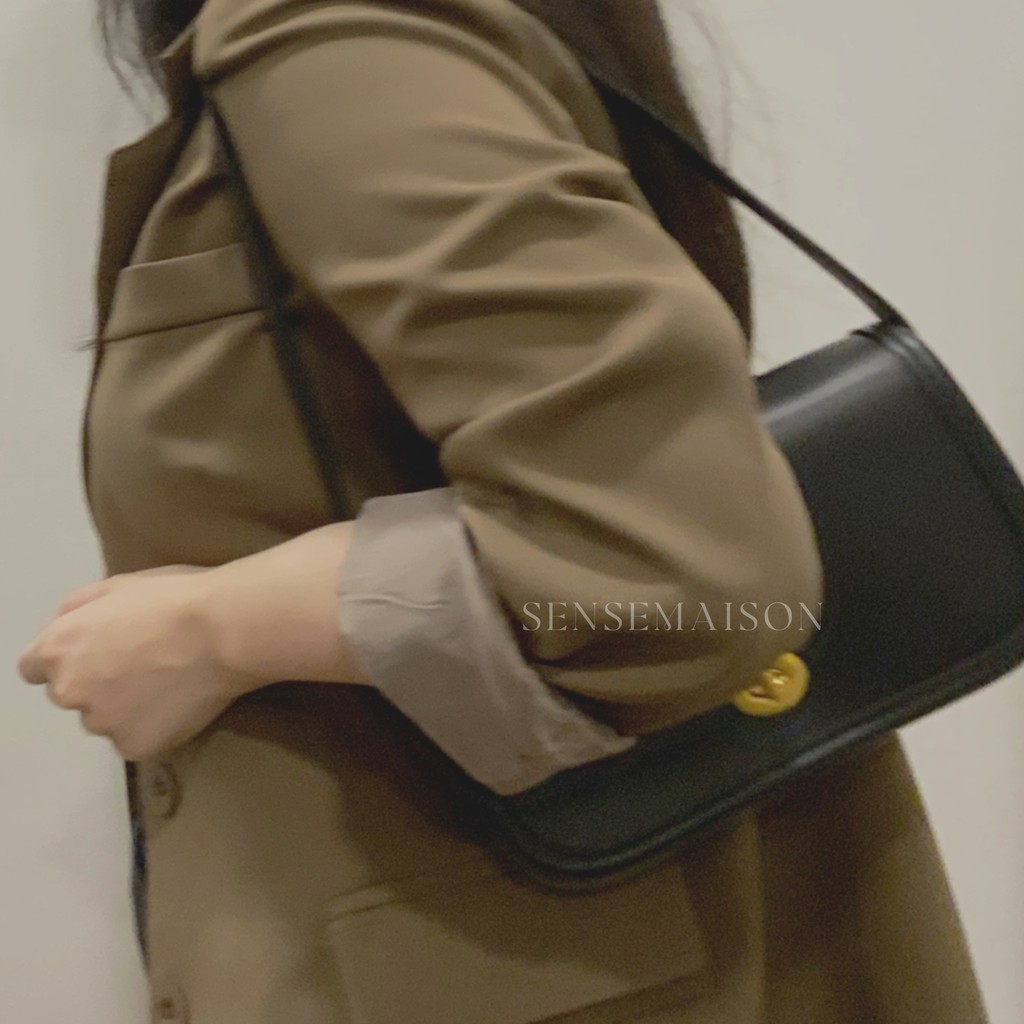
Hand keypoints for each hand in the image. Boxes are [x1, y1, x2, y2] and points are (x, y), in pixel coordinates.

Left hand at [16, 565, 266, 761]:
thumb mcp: (118, 585)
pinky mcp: (134, 747)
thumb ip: (78, 609)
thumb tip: (65, 626)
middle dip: (96, 683)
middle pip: (71, 695)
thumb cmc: (175, 598)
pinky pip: (136, 739)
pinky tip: (179, 703)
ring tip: (169, 684)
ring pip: (106, 719)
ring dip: (125, 707)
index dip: (67, 659)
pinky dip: (153, 726)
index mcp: (57, 649)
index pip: (33, 669)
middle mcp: (68, 692)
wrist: (223, 631)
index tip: (96, 654)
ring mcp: (101, 724)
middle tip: (143, 665)